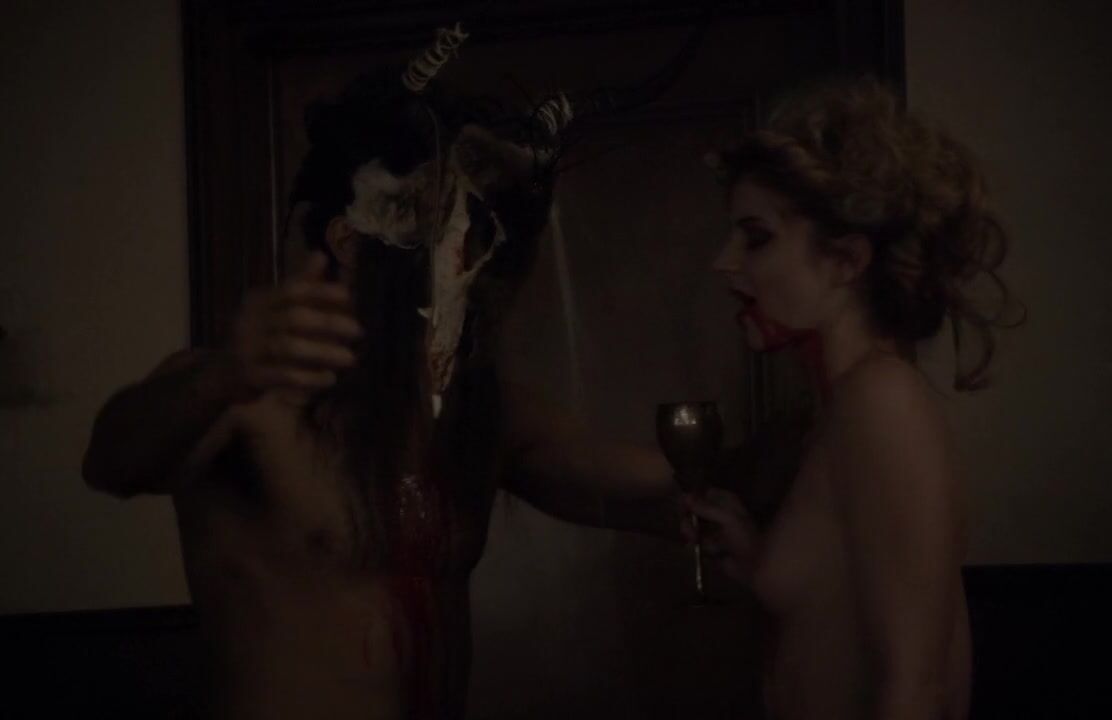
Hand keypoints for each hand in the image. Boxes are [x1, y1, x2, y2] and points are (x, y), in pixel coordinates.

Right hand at [226, 251, 362, 399]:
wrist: (220, 374)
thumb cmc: (258, 337)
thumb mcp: (276, 309)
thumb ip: (300, 286)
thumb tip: (321, 254)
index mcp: (259, 301)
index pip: (292, 290)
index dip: (321, 291)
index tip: (349, 296)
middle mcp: (249, 321)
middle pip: (293, 318)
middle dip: (329, 323)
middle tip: (359, 330)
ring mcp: (246, 348)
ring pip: (287, 347)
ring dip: (322, 352)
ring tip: (351, 358)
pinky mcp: (248, 376)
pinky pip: (281, 375)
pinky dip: (308, 377)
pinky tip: (330, 379)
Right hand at [682, 489, 757, 581]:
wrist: (752, 566)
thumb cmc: (744, 538)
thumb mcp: (727, 518)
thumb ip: (706, 507)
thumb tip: (684, 496)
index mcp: (726, 501)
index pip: (701, 493)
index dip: (691, 499)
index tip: (682, 508)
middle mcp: (718, 512)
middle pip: (693, 510)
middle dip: (689, 520)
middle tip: (690, 532)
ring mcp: (713, 529)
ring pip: (692, 526)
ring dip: (691, 534)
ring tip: (695, 542)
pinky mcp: (709, 545)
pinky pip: (695, 542)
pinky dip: (694, 546)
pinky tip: (696, 549)